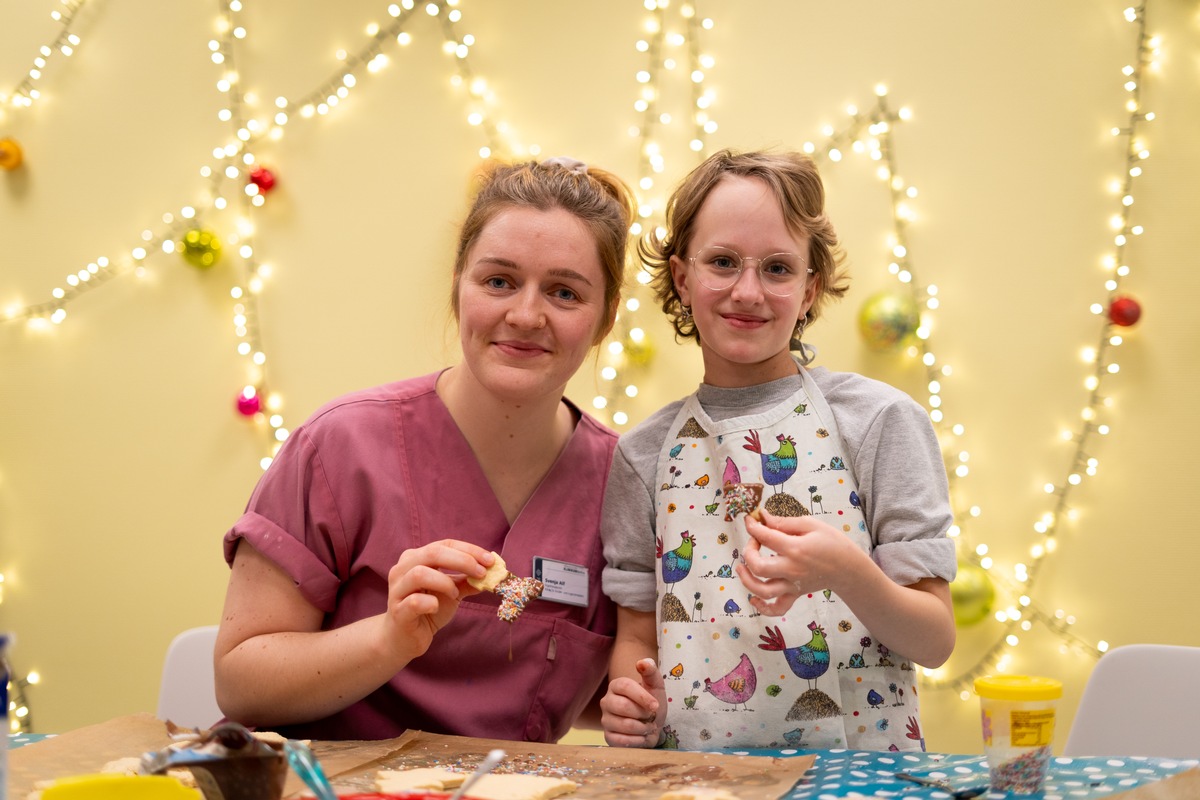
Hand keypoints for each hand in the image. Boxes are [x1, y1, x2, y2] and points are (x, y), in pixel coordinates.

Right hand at [382, 540, 493, 661]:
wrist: (404, 639)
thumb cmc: (427, 610)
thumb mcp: (451, 593)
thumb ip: (467, 581)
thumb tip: (493, 573)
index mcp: (416, 558)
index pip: (445, 544)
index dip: (469, 550)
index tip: (490, 560)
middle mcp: (402, 569)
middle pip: (433, 553)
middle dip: (462, 561)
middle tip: (482, 573)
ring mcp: (397, 590)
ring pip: (419, 574)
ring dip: (445, 582)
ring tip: (455, 594)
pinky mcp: (397, 612)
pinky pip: (414, 601)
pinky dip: (431, 603)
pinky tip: (437, 607)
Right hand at [600, 658, 666, 747]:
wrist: (652, 726)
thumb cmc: (652, 704)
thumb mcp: (656, 686)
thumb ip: (651, 672)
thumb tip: (642, 662)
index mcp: (616, 686)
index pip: (625, 686)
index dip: (642, 696)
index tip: (655, 705)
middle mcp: (606, 701)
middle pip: (623, 706)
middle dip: (643, 714)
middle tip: (650, 716)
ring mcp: (605, 720)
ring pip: (625, 725)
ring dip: (643, 728)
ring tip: (647, 726)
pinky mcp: (608, 737)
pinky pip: (622, 741)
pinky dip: (638, 740)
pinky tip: (641, 736)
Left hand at [737, 511, 865, 615]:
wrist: (850, 568)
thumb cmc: (832, 543)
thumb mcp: (811, 525)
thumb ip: (785, 523)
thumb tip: (763, 517)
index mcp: (795, 549)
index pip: (765, 537)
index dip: (752, 526)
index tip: (750, 520)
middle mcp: (792, 569)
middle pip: (758, 567)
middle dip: (748, 552)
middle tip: (753, 542)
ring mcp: (793, 585)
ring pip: (763, 591)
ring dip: (747, 580)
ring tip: (741, 568)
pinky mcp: (796, 594)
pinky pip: (777, 608)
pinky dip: (763, 607)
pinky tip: (754, 598)